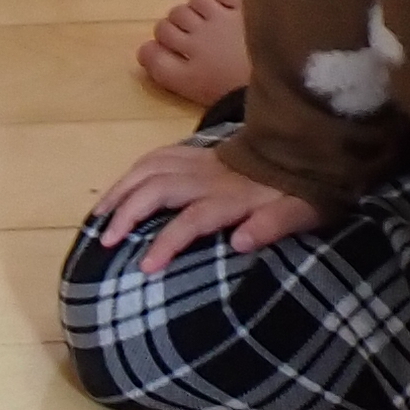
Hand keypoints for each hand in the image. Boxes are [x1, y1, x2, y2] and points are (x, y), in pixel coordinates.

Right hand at [88, 136, 328, 274]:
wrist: (310, 143)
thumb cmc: (306, 187)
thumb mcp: (305, 210)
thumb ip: (274, 225)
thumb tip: (240, 242)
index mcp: (234, 197)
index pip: (192, 220)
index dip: (166, 242)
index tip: (145, 267)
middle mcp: (209, 177)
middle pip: (157, 189)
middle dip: (127, 214)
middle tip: (106, 242)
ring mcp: (200, 161)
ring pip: (149, 169)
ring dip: (121, 192)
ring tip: (99, 217)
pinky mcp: (197, 153)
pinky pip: (156, 156)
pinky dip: (133, 172)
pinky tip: (121, 189)